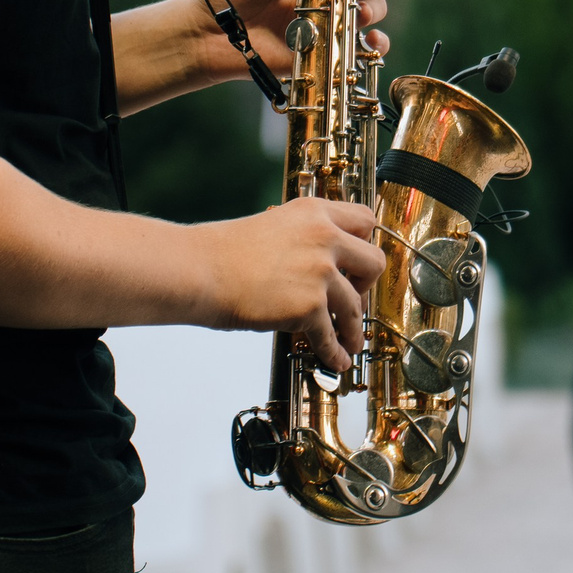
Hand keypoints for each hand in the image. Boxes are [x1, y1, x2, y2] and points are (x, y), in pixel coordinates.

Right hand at [198, 197, 383, 372]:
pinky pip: (331, 335)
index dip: (366, 244)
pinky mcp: (308, 306)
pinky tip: (336, 360)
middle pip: (374, 262)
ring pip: (355, 306)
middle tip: (355, 298)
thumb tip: (323, 262)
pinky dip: (334, 352)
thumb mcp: (274, 225)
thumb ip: (305, 237)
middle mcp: (325, 237)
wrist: (198, 270)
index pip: (365, 219)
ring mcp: (319, 272)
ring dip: (355, 329)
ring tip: (352, 342)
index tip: (361, 263)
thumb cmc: (223, 252)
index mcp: (315, 212)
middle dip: (367, 285)